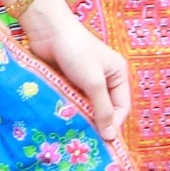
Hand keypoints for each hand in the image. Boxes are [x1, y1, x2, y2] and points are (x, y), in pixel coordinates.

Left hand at [23, 0, 130, 144]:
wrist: (47, 29)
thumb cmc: (76, 51)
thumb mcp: (93, 82)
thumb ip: (102, 109)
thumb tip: (111, 137)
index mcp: (118, 74)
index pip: (122, 107)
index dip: (114, 123)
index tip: (103, 140)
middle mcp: (104, 77)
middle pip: (104, 108)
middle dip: (96, 122)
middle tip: (87, 140)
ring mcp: (85, 79)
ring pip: (86, 106)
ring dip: (81, 116)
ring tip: (74, 133)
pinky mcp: (68, 80)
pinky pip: (72, 100)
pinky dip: (69, 109)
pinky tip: (63, 121)